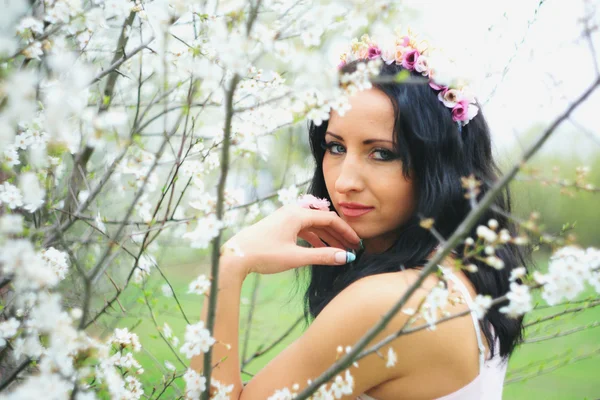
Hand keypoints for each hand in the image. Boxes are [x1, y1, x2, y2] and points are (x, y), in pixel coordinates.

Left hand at [221, 204, 360, 275]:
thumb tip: (345, 258)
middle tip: (352, 248)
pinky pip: (303, 229)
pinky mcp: (280, 226)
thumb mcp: (295, 257)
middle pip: (323, 220)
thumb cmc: (264, 255)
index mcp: (297, 214)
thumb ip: (322, 256)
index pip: (330, 218)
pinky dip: (314, 238)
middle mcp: (293, 212)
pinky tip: (322, 249)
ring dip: (327, 237)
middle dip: (338, 234)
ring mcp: (286, 218)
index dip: (346, 231)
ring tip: (340, 251)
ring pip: (313, 225)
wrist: (236, 256)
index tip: (357, 243)